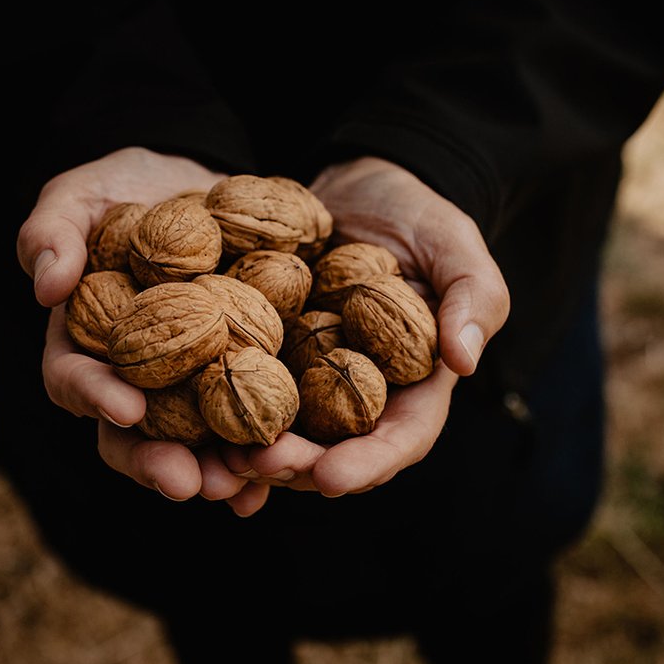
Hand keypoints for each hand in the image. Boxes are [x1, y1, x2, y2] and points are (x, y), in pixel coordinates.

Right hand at [15, 147, 275, 513]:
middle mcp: (131, 380)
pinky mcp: (236, 380)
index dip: (95, 395)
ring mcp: (185, 387)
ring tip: (243, 488)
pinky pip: (247, 424)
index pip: (74, 379)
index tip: (125, 408)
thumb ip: (53, 231)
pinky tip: (289, 472)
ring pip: (193, 444)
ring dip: (217, 471)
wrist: (196, 185)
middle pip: (133, 435)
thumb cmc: (124, 189)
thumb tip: (45, 285)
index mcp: (82, 344)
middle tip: (187, 484)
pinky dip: (263, 454)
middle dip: (157, 463)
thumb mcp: (81, 195)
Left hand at [224, 156, 509, 508]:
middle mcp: (359, 396)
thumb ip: (473, 297)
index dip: (369, 463)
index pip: (401, 437)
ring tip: (221, 459)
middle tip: (261, 465)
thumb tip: (466, 362)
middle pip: (334, 452)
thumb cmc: (418, 216)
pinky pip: (241, 394)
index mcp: (414, 384)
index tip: (333, 477)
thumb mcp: (456, 245)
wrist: (358, 186)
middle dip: (298, 470)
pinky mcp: (266, 356)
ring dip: (252, 457)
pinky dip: (219, 421)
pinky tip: (190, 431)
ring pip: (283, 436)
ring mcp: (309, 381)